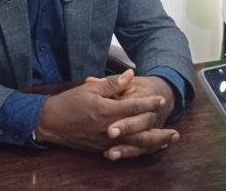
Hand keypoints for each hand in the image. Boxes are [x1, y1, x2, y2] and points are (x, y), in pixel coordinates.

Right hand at [35, 70, 178, 159]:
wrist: (50, 123)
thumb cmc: (68, 103)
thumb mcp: (89, 89)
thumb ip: (111, 83)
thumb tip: (129, 75)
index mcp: (107, 111)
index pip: (133, 107)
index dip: (148, 103)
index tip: (160, 99)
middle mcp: (109, 129)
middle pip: (140, 132)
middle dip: (159, 132)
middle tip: (175, 132)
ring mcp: (106, 141)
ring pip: (134, 146)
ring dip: (153, 144)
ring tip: (167, 142)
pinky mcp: (101, 148)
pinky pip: (124, 151)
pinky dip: (138, 150)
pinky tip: (147, 148)